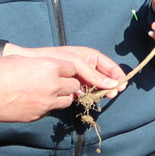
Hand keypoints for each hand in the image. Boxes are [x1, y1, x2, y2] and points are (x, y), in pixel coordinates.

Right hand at [0, 51, 118, 122]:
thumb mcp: (23, 59)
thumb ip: (42, 64)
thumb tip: (51, 68)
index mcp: (50, 67)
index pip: (73, 68)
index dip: (67, 69)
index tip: (61, 70)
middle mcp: (52, 85)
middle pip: (74, 86)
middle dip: (68, 83)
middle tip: (57, 82)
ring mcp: (46, 103)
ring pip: (67, 100)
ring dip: (62, 96)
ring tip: (48, 92)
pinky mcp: (38, 115)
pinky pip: (51, 110)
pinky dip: (48, 106)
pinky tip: (35, 101)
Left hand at [2, 43, 126, 86]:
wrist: (32, 65)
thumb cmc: (55, 58)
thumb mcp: (77, 63)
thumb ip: (94, 74)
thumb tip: (113, 85)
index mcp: (91, 57)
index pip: (110, 66)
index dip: (117, 75)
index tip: (122, 84)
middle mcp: (88, 69)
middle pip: (105, 79)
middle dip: (110, 86)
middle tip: (112, 94)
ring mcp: (80, 79)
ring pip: (96, 87)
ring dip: (101, 92)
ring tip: (103, 96)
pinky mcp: (73, 89)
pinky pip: (86, 94)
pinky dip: (90, 96)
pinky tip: (90, 98)